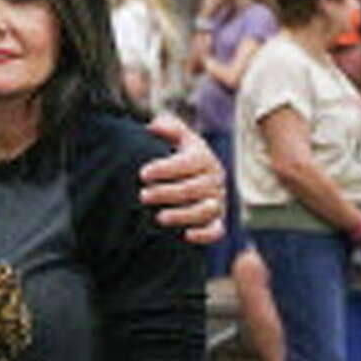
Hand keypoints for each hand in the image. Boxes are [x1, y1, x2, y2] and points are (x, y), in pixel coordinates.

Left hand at [140, 113, 225, 244]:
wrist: (191, 179)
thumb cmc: (178, 157)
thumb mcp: (176, 138)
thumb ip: (168, 127)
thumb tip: (154, 125)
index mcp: (203, 158)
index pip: (189, 162)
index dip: (166, 168)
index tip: (143, 174)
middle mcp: (214, 180)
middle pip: (196, 188)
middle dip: (168, 192)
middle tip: (143, 196)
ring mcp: (217, 202)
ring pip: (206, 210)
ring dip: (183, 215)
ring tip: (159, 217)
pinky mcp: (216, 222)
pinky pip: (217, 231)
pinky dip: (205, 235)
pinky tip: (186, 235)